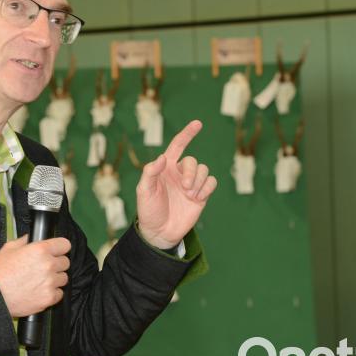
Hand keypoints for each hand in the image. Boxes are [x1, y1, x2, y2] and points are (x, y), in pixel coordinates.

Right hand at [0, 235, 70, 316]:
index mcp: (40, 249)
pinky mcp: (49, 298)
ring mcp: (50, 282)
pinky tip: (40, 291)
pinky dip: (52, 293)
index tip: (56, 251)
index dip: (60, 248)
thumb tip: (30, 238)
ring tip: (40, 281)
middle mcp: (48, 265)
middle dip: (56, 264)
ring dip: (55, 279)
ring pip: (63, 278)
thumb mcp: (8, 248)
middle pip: (65, 262)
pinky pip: (59, 293)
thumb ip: (24, 240)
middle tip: (44, 268)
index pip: (65, 244)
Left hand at [136, 120, 216, 249]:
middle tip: (185, 188)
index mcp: (165, 168)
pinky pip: (211, 182)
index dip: (187, 134)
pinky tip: (197, 198)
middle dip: (192, 172)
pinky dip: (207, 188)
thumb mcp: (144, 191)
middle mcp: (180, 173)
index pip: (177, 146)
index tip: (198, 123)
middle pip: (193, 161)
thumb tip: (162, 157)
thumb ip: (150, 172)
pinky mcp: (201, 195)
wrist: (160, 232)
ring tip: (189, 195)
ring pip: (205, 170)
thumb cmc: (149, 210)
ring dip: (198, 181)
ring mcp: (191, 184)